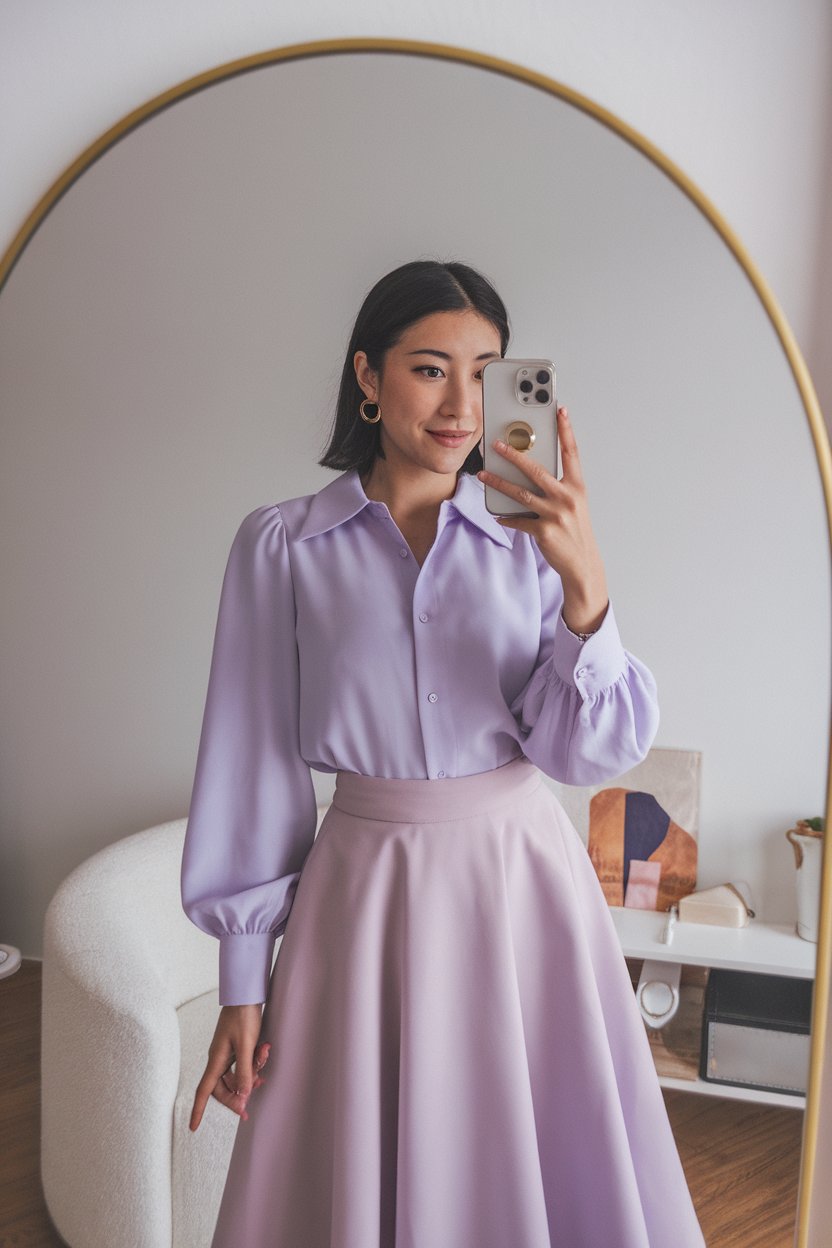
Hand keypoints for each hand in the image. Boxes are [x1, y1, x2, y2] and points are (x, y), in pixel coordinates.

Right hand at [189, 1004, 270, 1131]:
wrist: (246, 995)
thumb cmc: (243, 1017)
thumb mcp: (247, 1046)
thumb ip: (245, 1071)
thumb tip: (243, 1095)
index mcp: (216, 1060)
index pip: (204, 1091)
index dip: (198, 1110)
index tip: (193, 1128)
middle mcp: (219, 1059)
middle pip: (224, 1088)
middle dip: (238, 1094)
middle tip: (252, 1100)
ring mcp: (227, 1054)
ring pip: (237, 1076)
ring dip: (251, 1074)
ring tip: (264, 1057)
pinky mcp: (237, 1048)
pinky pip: (243, 1065)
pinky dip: (254, 1064)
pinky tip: (264, 1053)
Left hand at [477, 405, 608, 633]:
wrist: (582, 564)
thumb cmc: (575, 531)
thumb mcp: (573, 505)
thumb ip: (556, 487)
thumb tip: (529, 473)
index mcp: (577, 487)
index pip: (572, 453)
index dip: (566, 430)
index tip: (560, 410)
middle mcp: (567, 498)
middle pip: (536, 470)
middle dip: (514, 455)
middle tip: (496, 445)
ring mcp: (556, 515)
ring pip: (520, 494)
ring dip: (499, 483)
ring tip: (483, 475)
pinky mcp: (544, 531)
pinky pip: (518, 520)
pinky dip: (506, 517)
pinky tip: (496, 514)